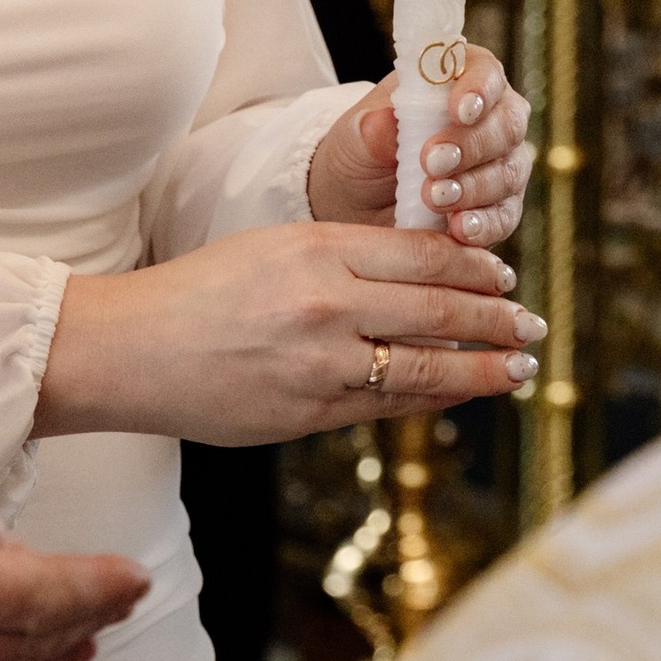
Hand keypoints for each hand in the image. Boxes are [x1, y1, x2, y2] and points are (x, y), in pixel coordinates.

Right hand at [41, 216, 541, 443]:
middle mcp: (325, 303)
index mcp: (315, 248)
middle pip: (438, 309)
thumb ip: (342, 261)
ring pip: (425, 366)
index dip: (474, 269)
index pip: (422, 255)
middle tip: (531, 324)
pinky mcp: (309, 413)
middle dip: (496, 319)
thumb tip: (422, 278)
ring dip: (482, 368)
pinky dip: (433, 400)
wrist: (130, 349)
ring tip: (518, 368)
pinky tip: (460, 394)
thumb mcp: (272, 248)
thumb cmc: (198, 293)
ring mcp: (320, 363)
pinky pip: (389, 408)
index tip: (502, 277)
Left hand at [307, 45, 530, 244]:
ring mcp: (500, 166)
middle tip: (432, 162)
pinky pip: (504, 217)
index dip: (480, 88)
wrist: (356, 204)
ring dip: (472, 187)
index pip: (485, 72)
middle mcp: (490, 120)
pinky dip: (483, 224)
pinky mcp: (499, 210)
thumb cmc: (361, 153)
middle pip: (506, 124)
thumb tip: (384, 122)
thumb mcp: (352, 139)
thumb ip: (371, 129)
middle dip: (471, 145)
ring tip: (432, 198)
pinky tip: (459, 229)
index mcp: (457, 82)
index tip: (459, 110)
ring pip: (508, 172)